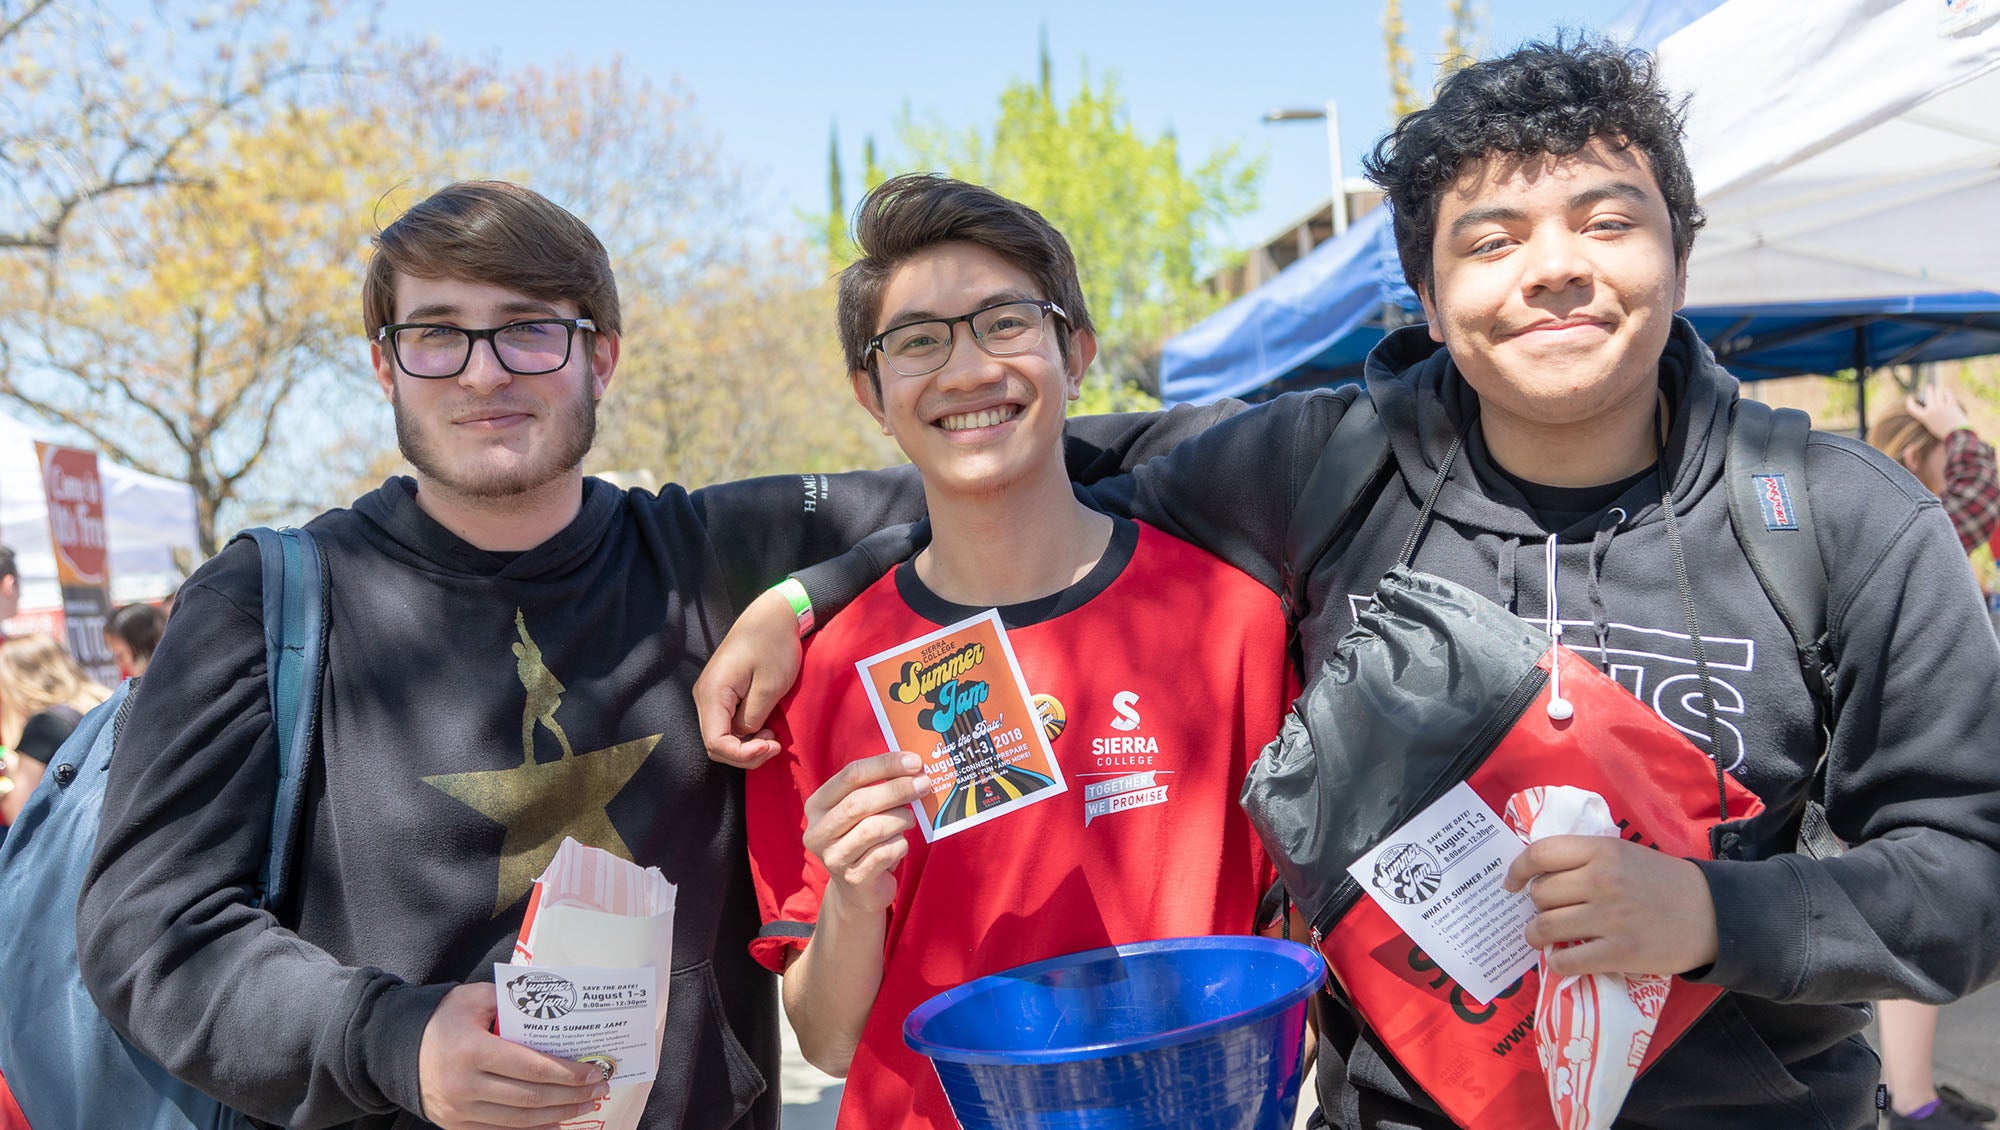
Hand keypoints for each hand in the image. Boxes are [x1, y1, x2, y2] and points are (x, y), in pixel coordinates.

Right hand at [417, 983, 608, 1129]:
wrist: (394, 1048)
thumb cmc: (441, 1018)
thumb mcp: (474, 998)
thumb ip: (512, 1002)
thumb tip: (555, 1008)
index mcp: (472, 1050)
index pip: (532, 1068)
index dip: (568, 1073)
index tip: (594, 1072)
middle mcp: (465, 1085)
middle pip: (531, 1097)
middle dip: (571, 1095)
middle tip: (599, 1089)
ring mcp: (460, 1110)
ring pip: (520, 1120)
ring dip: (558, 1114)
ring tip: (585, 1105)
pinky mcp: (456, 1125)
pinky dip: (533, 1129)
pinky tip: (556, 1121)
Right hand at [695, 587, 806, 768]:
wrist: (771, 617)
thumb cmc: (773, 645)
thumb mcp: (769, 686)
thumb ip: (752, 718)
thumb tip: (744, 735)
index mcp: (712, 693)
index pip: (716, 743)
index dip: (742, 755)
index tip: (771, 745)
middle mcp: (704, 696)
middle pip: (715, 745)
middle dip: (745, 754)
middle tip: (775, 744)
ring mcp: (710, 696)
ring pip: (720, 738)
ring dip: (746, 746)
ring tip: (771, 735)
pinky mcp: (720, 695)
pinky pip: (726, 725)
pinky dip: (744, 734)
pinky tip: (764, 727)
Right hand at [803, 751, 929, 915]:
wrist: (859, 890)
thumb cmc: (864, 840)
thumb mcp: (862, 812)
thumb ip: (878, 788)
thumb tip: (914, 769)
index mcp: (817, 805)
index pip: (850, 775)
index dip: (884, 765)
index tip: (913, 761)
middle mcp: (818, 831)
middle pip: (859, 802)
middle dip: (897, 790)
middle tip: (923, 784)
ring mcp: (833, 857)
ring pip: (874, 828)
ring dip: (900, 819)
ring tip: (909, 819)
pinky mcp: (854, 878)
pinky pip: (885, 852)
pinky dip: (900, 845)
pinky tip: (899, 845)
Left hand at [1502, 836, 1717, 977]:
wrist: (1713, 914)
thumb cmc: (1664, 882)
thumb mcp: (1625, 854)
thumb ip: (1586, 859)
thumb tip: (1538, 876)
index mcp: (1602, 851)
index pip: (1540, 854)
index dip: (1517, 869)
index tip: (1512, 883)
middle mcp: (1602, 881)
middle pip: (1541, 894)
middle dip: (1537, 905)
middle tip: (1548, 912)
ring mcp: (1610, 918)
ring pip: (1546, 927)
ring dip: (1538, 935)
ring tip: (1545, 937)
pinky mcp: (1619, 952)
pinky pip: (1567, 961)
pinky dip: (1557, 963)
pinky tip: (1563, 958)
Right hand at [1907, 387, 1969, 439]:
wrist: (1957, 435)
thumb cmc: (1944, 434)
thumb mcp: (1931, 426)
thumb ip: (1928, 416)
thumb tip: (1928, 407)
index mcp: (1925, 417)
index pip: (1912, 407)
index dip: (1909, 401)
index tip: (1910, 397)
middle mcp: (1932, 410)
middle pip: (1928, 394)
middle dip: (1928, 390)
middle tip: (1929, 387)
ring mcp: (1942, 407)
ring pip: (1938, 393)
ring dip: (1938, 391)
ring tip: (1938, 390)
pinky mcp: (1952, 405)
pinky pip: (1948, 395)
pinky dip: (1947, 393)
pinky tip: (1946, 392)